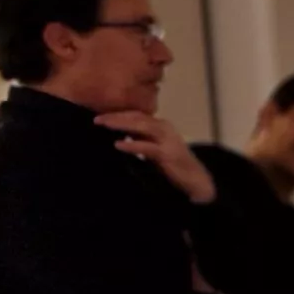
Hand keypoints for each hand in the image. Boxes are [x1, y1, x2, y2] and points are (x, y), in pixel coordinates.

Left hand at [99, 110, 216, 204]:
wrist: (196, 179)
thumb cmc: (173, 165)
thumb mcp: (154, 149)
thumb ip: (141, 140)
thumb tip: (120, 135)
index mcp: (160, 125)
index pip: (136, 115)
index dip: (118, 114)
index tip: (100, 116)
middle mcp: (164, 127)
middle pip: (137, 117)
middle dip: (116, 116)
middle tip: (96, 119)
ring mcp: (167, 139)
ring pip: (141, 125)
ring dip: (121, 124)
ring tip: (104, 125)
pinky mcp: (168, 154)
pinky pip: (147, 146)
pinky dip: (132, 145)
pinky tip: (118, 144)